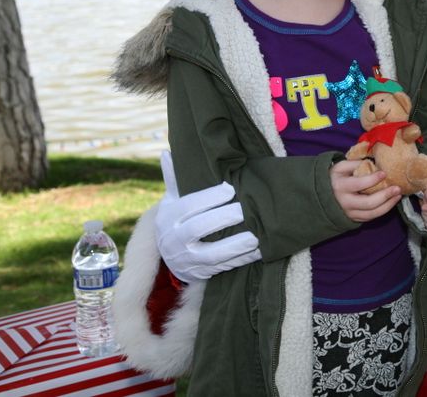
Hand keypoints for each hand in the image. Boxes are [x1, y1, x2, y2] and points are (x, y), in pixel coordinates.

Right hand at [154, 150, 260, 283]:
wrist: (168, 255)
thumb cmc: (177, 218)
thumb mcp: (172, 199)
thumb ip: (174, 179)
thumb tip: (166, 152)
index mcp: (168, 217)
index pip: (188, 206)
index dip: (209, 197)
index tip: (231, 188)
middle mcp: (173, 240)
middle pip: (198, 229)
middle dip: (224, 218)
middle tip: (246, 209)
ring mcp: (186, 260)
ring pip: (211, 254)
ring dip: (236, 246)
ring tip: (257, 236)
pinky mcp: (200, 274)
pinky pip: (223, 268)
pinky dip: (242, 260)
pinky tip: (260, 251)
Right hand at [331, 160, 401, 221]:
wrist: (324, 195)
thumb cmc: (336, 178)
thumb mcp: (341, 167)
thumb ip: (356, 163)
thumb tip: (374, 163)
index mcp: (340, 187)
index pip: (358, 184)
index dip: (372, 179)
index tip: (384, 173)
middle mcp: (345, 202)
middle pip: (368, 203)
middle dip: (385, 196)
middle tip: (397, 188)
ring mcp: (350, 213)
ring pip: (372, 213)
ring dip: (388, 205)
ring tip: (398, 195)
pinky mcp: (355, 219)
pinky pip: (372, 217)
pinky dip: (384, 210)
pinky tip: (391, 201)